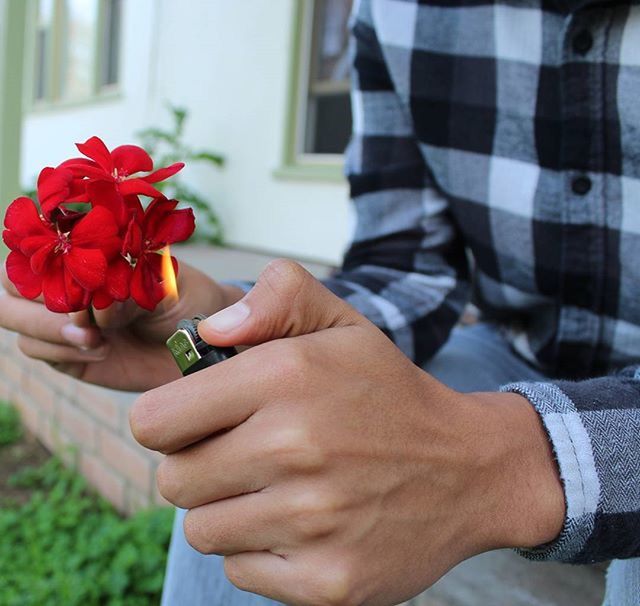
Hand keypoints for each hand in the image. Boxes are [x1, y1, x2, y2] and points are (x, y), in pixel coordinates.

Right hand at [0, 261, 243, 390]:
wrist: (202, 344)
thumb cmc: (186, 299)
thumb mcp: (168, 282)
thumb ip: (131, 285)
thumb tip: (99, 303)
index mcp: (86, 249)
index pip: (38, 240)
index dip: (43, 253)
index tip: (73, 270)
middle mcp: (65, 280)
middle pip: (10, 282)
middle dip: (33, 298)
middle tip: (78, 316)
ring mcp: (60, 317)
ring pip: (13, 317)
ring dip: (48, 328)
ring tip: (95, 337)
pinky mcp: (65, 352)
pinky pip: (35, 349)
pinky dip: (60, 349)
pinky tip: (102, 348)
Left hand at [130, 260, 564, 605]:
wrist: (470, 469)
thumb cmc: (389, 393)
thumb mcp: (341, 322)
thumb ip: (275, 296)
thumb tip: (209, 329)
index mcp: (288, 376)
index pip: (155, 421)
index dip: (168, 420)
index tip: (197, 420)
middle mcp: (296, 449)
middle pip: (173, 481)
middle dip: (198, 465)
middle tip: (246, 453)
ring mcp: (314, 523)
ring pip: (202, 530)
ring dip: (228, 509)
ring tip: (279, 486)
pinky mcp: (328, 582)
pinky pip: (241, 570)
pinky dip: (260, 549)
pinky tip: (301, 523)